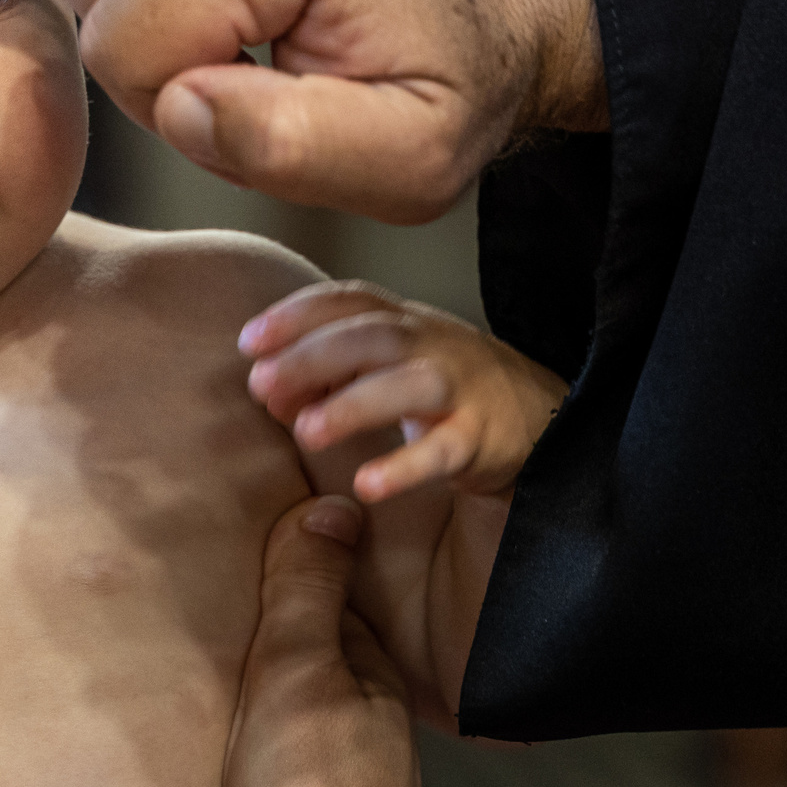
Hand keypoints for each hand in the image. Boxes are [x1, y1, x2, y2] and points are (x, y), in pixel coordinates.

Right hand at [225, 496, 431, 786]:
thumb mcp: (298, 673)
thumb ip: (306, 596)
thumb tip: (331, 503)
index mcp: (373, 672)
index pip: (333, 595)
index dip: (295, 563)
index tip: (253, 533)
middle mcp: (371, 721)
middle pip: (320, 653)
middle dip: (280, 626)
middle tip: (216, 592)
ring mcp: (352, 777)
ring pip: (307, 709)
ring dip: (270, 688)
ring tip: (213, 667)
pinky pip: (291, 759)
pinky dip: (264, 740)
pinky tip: (235, 750)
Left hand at [242, 281, 567, 504]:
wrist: (538, 415)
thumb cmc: (446, 385)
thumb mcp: (391, 362)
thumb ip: (329, 369)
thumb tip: (268, 390)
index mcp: (405, 320)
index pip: (349, 301)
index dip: (296, 315)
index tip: (248, 341)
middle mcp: (431, 344)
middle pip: (372, 335)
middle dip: (312, 355)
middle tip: (262, 384)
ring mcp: (460, 388)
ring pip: (408, 384)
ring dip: (352, 404)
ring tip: (305, 431)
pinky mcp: (480, 438)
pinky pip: (442, 450)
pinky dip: (404, 467)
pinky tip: (367, 485)